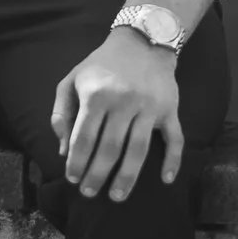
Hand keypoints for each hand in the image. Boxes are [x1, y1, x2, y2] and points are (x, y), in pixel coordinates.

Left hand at [49, 29, 183, 202]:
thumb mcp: (72, 80)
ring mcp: (149, 107)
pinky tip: (166, 180)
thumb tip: (64, 150)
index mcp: (96, 94)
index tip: (72, 179)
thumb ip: (62, 113)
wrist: (142, 42)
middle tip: (89, 195)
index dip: (77, 161)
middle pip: (109, 148)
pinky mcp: (170, 110)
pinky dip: (173, 161)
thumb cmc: (101, 66)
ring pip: (138, 149)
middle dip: (98, 175)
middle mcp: (123, 102)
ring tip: (117, 197)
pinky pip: (175, 139)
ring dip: (128, 177)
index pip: (84, 137)